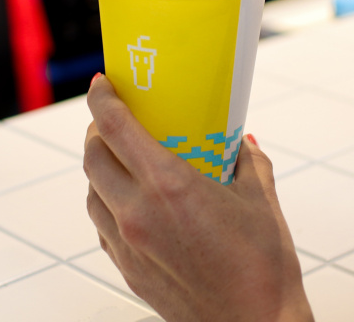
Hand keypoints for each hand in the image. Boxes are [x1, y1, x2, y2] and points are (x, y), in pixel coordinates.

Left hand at [84, 75, 312, 321]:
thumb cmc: (262, 269)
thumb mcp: (260, 201)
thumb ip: (247, 162)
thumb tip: (241, 143)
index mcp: (169, 185)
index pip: (115, 127)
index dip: (102, 99)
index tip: (103, 85)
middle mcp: (138, 212)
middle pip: (92, 156)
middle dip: (97, 130)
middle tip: (114, 120)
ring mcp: (128, 244)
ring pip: (91, 191)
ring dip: (100, 168)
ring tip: (122, 160)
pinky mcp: (127, 269)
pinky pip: (101, 225)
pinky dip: (107, 202)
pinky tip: (131, 201)